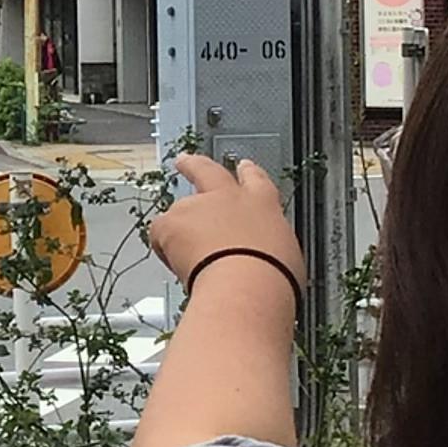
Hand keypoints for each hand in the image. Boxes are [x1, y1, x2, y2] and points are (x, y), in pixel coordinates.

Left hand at [149, 151, 305, 299]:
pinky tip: (177, 266)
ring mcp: (197, 207)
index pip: (256, 181)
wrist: (247, 285)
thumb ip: (268, 247)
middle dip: (194, 165)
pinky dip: (165, 248)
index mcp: (263, 204)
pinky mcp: (172, 222)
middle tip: (183, 162)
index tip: (245, 167)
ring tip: (185, 257)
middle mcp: (228, 198)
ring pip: (178, 212)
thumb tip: (261, 257)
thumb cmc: (274, 277)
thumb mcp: (287, 256)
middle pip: (206, 170)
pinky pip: (160, 232)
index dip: (248, 173)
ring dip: (178, 227)